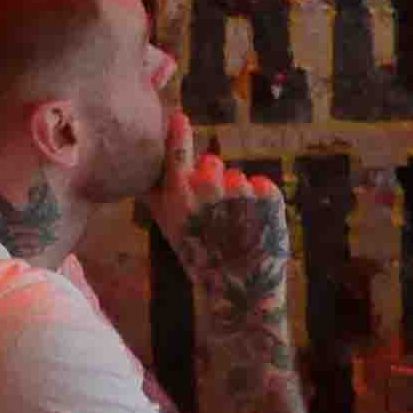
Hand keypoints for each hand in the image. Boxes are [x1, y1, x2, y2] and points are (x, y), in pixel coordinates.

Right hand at [147, 125, 292, 319]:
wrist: (241, 294)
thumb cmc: (200, 259)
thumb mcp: (168, 229)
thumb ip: (156, 194)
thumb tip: (143, 165)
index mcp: (179, 198)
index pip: (175, 154)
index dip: (177, 133)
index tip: (179, 117)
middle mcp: (207, 191)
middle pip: (212, 164)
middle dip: (214, 180)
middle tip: (216, 212)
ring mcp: (240, 193)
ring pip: (238, 178)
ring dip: (238, 195)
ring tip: (237, 227)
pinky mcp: (269, 199)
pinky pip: (263, 185)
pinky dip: (261, 201)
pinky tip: (255, 226)